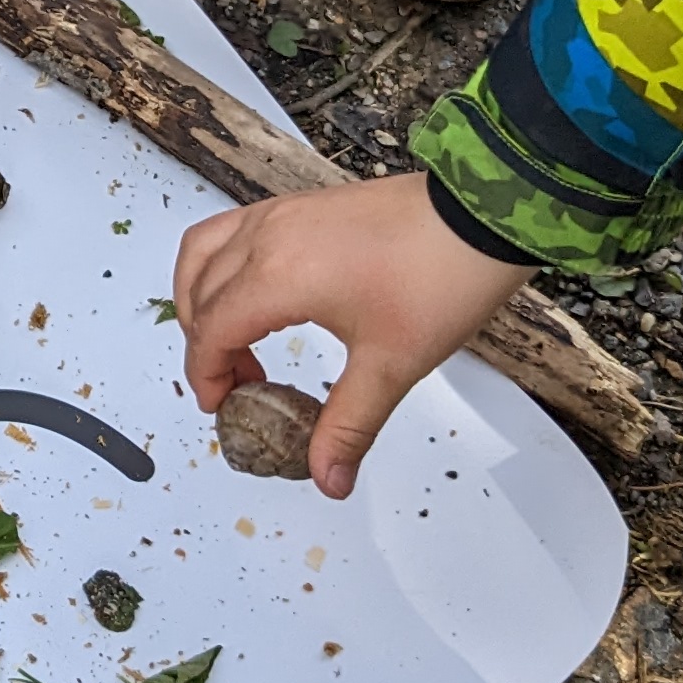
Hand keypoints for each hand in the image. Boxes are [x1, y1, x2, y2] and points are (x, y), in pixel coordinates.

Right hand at [171, 175, 534, 498]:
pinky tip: (259, 296)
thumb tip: (328, 477)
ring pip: (203, 251)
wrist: (483, 214)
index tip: (222, 405)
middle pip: (199, 292)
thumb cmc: (441, 275)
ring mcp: (281, 214)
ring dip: (202, 298)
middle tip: (236, 384)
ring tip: (231, 337)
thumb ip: (349, 425)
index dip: (207, 375)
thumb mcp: (391, 364)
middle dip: (205, 344)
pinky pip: (232, 231)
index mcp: (279, 277)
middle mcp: (267, 237)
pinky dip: (223, 267)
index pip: (212, 331)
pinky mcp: (300, 205)